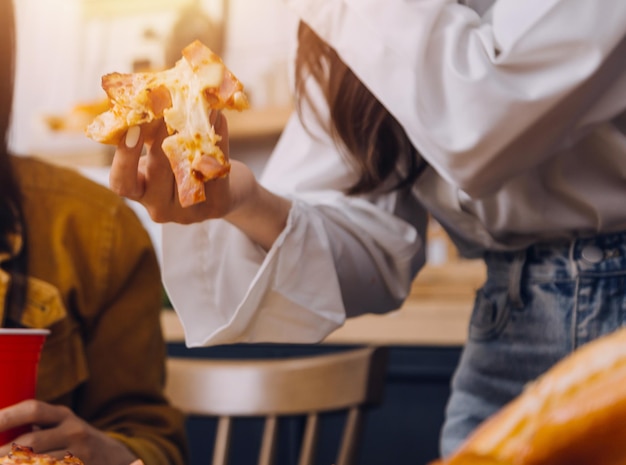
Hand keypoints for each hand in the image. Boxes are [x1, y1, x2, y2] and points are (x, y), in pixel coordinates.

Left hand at [0, 400, 136, 464]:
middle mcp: (73, 431)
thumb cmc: (73, 441)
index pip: (32, 409)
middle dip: (0, 454)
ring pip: (36, 463)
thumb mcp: (61, 425)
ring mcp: (79, 453)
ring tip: (1, 463)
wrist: (113, 458)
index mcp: (63, 415)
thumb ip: (35, 426)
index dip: (5, 417)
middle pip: (29, 442)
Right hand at [109, 113, 252, 223]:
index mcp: (139, 193)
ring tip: (201, 104)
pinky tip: (221, 118)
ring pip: (188, 168)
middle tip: (169, 102)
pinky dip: (219, 139)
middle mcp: (160, 208)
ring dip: (194, 130)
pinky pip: (216, 169)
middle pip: (158, 170)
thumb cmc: (183, 164)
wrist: (226, 190)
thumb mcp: (159, 152)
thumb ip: (149, 132)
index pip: (121, 182)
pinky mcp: (217, 206)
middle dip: (163, 132)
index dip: (125, 157)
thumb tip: (147, 95)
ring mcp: (189, 212)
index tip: (131, 127)